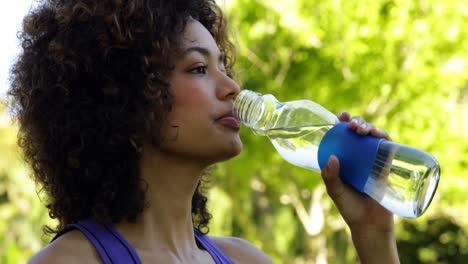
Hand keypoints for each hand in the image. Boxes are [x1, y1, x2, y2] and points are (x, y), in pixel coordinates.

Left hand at [321, 111, 398, 262]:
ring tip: (362, 130)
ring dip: (370, 127)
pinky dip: (385, 138)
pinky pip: (388, 148)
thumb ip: (330, 177)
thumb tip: (332, 157)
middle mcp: (358, 157)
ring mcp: (373, 160)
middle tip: (352, 125)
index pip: (342, 136)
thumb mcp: (335, 192)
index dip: (342, 122)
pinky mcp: (387, 166)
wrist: (370, 224)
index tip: (341, 115)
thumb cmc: (349, 208)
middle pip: (359, 133)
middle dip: (357, 123)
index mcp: (344, 159)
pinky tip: (380, 135)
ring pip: (373, 137)